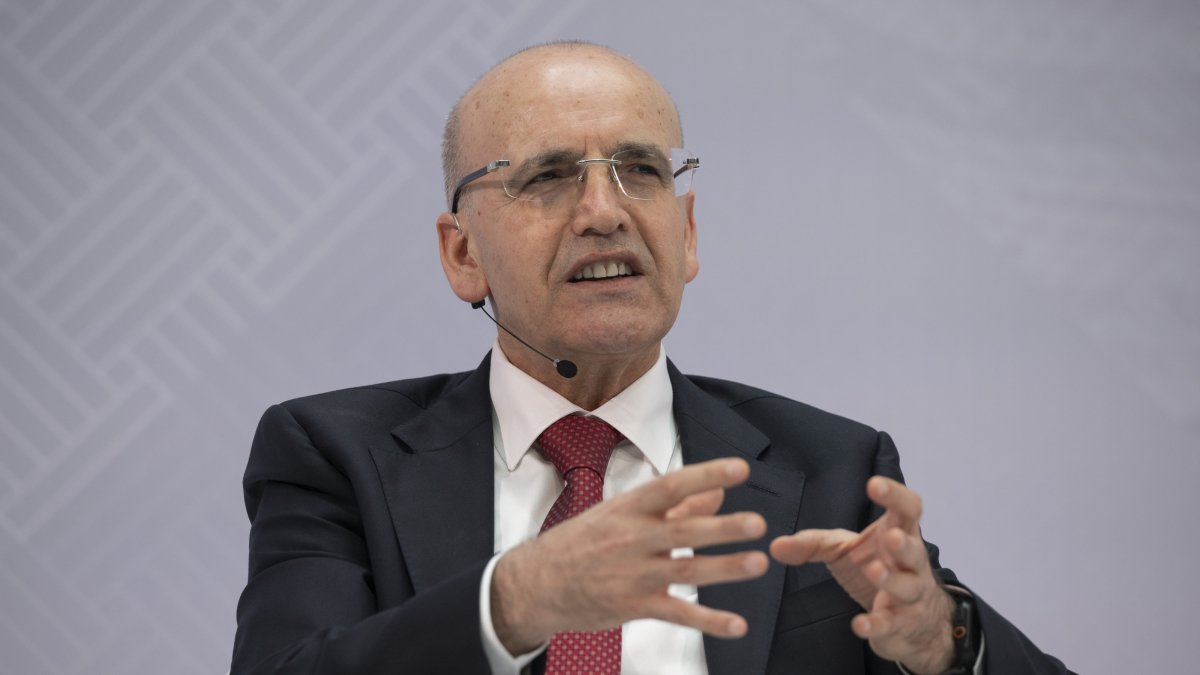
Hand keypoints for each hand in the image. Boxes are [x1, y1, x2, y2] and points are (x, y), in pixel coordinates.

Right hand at [491, 458, 769, 654]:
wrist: (537, 583)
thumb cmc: (582, 542)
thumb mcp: (621, 513)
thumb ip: (676, 506)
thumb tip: (718, 492)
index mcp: (629, 509)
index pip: (671, 486)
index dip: (706, 475)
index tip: (739, 470)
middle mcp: (632, 539)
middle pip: (683, 531)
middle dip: (722, 527)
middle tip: (757, 523)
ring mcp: (633, 575)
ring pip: (686, 571)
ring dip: (724, 569)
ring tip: (758, 563)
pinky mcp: (634, 606)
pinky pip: (678, 615)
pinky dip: (709, 621)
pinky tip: (737, 624)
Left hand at [769, 477, 955, 674]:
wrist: (908, 618)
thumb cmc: (875, 567)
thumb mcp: (841, 549)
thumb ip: (810, 544)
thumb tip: (774, 546)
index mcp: (898, 533)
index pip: (907, 508)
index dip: (894, 494)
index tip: (873, 483)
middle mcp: (911, 562)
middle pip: (915, 549)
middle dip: (903, 544)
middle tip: (889, 537)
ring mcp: (910, 595)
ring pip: (908, 587)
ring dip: (891, 580)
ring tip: (873, 570)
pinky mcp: (901, 624)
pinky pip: (890, 624)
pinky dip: (875, 624)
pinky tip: (858, 624)